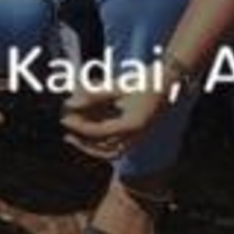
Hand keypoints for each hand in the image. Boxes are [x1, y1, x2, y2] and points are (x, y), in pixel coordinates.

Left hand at [61, 64, 179, 160]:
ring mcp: (139, 138)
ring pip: (111, 152)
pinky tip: (90, 133)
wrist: (168, 81)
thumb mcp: (117, 86)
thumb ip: (93, 94)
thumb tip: (69, 103)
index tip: (65, 119)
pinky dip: (102, 143)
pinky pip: (118, 147)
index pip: (100, 131)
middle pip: (105, 149)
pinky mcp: (139, 135)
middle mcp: (137, 136)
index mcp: (133, 124)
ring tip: (74, 138)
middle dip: (84, 143)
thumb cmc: (143, 80)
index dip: (80, 126)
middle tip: (67, 134)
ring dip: (92, 148)